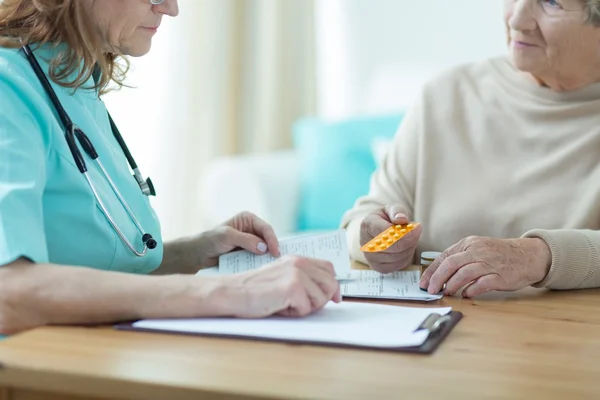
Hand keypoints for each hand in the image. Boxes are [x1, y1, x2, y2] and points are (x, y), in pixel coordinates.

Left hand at [197, 212, 280, 266]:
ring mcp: (249, 243)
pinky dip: (259, 264)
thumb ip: (246, 240)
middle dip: (272, 249)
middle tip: (278, 261)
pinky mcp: (246, 255)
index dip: (272, 240)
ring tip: (273, 266)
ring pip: (264, 250)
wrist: (197, 255)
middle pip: (267, 239)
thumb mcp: (227, 236)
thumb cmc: (210, 240)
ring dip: (267, 258)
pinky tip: (263, 269)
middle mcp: (251, 230)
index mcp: (248, 219)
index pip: (265, 228)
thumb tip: (264, 248)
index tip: (275, 252)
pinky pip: (256, 259)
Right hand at [231, 255, 341, 317]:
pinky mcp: (292, 288)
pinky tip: (279, 307)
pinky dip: (294, 313)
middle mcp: (299, 263)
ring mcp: (296, 274)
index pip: (329, 268)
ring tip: (286, 304)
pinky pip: (306, 309)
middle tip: (303, 305)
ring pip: (321, 299)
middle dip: (322, 300)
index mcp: (297, 259)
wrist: (233, 292)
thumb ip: (303, 278)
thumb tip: (330, 292)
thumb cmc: (255, 290)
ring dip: (306, 308)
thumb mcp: (282, 276)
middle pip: (331, 284)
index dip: (333, 285)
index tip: (334, 298)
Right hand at [360, 205, 421, 272]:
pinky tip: (405, 249)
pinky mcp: (377, 267)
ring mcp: (370, 257)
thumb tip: (401, 219)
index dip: (404, 232)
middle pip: (392, 247)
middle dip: (409, 241)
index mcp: (367, 225)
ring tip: (410, 239)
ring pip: (397, 257)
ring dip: (409, 248)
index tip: (417, 228)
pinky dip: (405, 258)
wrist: (378, 232)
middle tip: (417, 233)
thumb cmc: (385, 219)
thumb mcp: (391, 209)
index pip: (386, 232)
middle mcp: (365, 243)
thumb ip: (397, 211)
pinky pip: (397, 266)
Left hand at [419, 236, 551, 297]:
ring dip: (452, 285)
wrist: (528, 255)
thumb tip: (439, 275)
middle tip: (431, 290)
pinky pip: (481, 284)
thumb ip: (460, 258)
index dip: (431, 271)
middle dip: (437, 278)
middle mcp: (477, 251)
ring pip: (464, 274)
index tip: (423, 282)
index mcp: (469, 244)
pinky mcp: (500, 276)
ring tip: (447, 292)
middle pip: (451, 264)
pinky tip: (466, 295)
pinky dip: (471, 290)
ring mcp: (489, 263)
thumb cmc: (499, 255)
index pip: (444, 256)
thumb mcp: (477, 249)